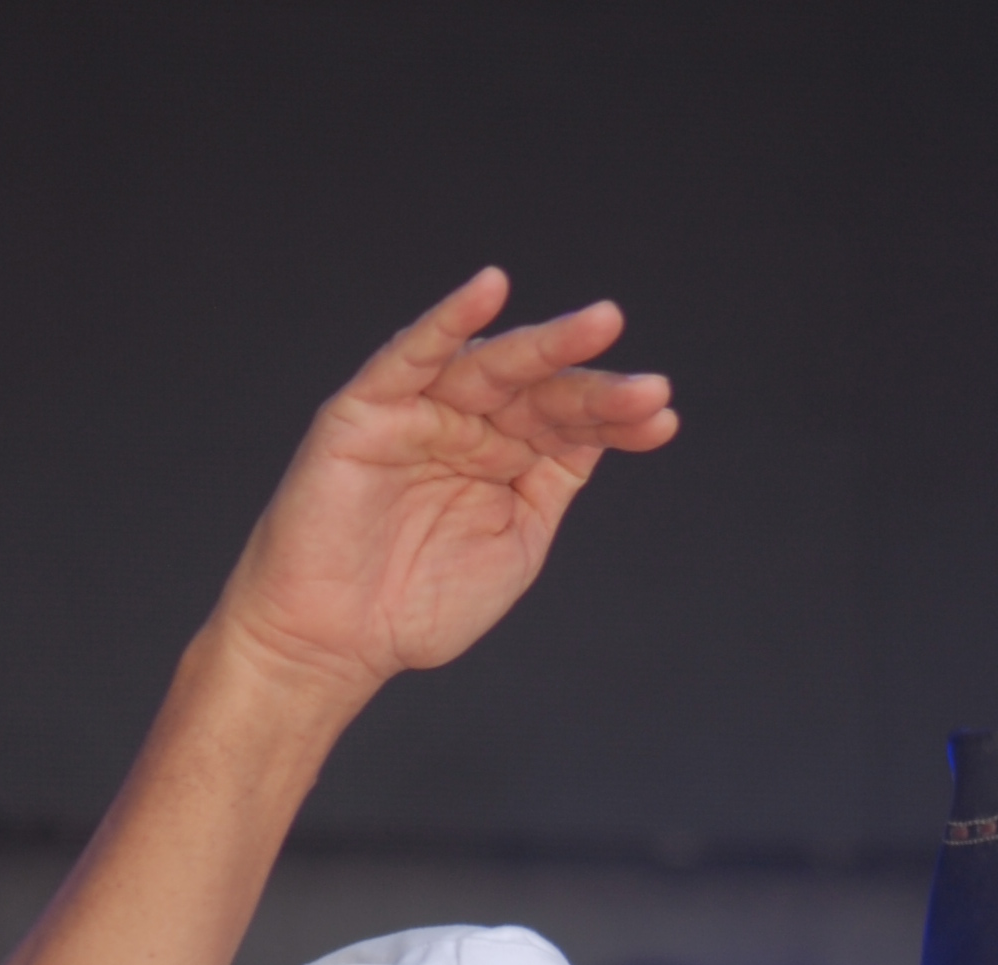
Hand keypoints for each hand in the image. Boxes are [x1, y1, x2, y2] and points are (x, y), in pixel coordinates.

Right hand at [214, 268, 675, 700]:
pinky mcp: (369, 406)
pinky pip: (412, 353)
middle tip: (649, 385)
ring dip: (547, 344)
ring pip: (491, 365)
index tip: (663, 417)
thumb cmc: (416, 605)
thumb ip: (553, 482)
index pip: (569, 424)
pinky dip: (449, 318)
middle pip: (540, 391)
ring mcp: (421, 410)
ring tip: (603, 324)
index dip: (616, 419)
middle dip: (596, 386)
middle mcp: (467, 424)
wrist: (334, 644)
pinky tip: (490, 287)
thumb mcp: (515, 544)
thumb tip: (606, 434)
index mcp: (504, 456)